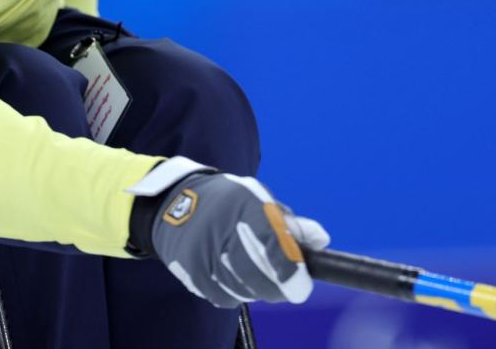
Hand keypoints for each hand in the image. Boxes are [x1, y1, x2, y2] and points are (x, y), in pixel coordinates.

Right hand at [126, 157, 329, 307]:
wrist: (174, 202)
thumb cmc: (228, 202)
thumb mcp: (258, 199)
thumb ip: (290, 223)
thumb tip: (321, 241)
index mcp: (246, 203)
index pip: (273, 243)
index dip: (291, 271)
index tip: (302, 286)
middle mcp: (223, 226)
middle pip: (258, 274)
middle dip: (279, 287)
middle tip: (289, 288)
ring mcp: (204, 250)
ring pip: (243, 289)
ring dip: (258, 291)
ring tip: (259, 279)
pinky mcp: (191, 269)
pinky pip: (223, 296)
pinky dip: (236, 294)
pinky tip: (235, 280)